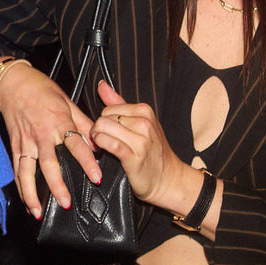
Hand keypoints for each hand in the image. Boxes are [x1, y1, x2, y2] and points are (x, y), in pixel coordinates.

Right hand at [0, 61, 99, 217]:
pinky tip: (27, 203)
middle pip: (49, 164)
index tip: (96, 176)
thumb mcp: (68, 101)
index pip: (75, 144)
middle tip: (67, 203)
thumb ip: (84, 123)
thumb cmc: (42, 90)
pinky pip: (17, 171)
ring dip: (32, 194)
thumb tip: (100, 142)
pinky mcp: (15, 146)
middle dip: (57, 186)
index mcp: (58, 121)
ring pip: (27, 172)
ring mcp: (26, 142)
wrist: (14, 84)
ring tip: (39, 212)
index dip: (86, 161)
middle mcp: (41, 134)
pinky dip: (21, 189)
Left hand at [91, 78, 194, 209]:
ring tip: (102, 147)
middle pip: (104, 117)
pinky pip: (108, 143)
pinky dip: (101, 145)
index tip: (108, 132)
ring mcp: (141, 139)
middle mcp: (144, 122)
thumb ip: (118, 103)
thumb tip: (102, 85)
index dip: (104, 121)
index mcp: (145, 111)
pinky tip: (104, 152)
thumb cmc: (152, 152)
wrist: (168, 179)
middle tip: (102, 140)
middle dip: (98, 129)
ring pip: (103, 128)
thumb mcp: (139, 123)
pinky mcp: (134, 156)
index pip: (109, 108)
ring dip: (97, 138)